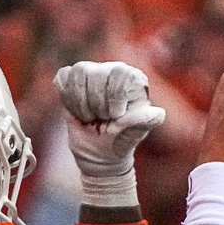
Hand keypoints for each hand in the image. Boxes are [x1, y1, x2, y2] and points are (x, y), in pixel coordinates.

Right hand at [54, 61, 167, 177]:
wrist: (98, 153)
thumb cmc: (119, 142)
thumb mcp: (132, 135)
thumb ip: (142, 122)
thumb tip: (159, 114)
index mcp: (133, 80)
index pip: (120, 73)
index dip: (113, 97)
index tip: (115, 117)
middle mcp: (114, 71)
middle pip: (97, 73)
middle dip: (96, 104)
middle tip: (102, 120)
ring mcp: (93, 73)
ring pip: (79, 73)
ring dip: (81, 103)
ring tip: (90, 117)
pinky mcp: (73, 81)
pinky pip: (64, 77)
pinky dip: (68, 99)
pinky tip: (78, 112)